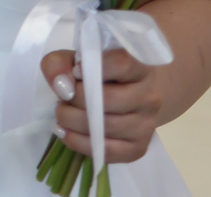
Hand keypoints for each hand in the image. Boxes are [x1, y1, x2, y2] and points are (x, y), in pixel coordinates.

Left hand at [42, 48, 165, 164]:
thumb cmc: (99, 73)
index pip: (122, 64)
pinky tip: (66, 132)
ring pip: (105, 127)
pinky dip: (79, 142)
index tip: (75, 72)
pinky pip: (106, 151)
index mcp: (140, 67)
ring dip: (73, 121)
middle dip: (75, 98)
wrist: (127, 96)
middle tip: (62, 97)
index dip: (93, 67)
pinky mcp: (138, 148)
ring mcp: (146, 125)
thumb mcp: (75, 59)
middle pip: (108, 99)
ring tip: (62, 112)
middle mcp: (150, 97)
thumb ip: (60, 63)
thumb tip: (62, 86)